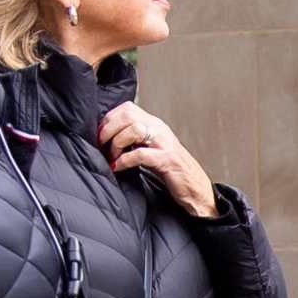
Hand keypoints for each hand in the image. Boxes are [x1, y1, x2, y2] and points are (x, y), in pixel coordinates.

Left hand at [99, 101, 215, 216]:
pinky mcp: (167, 160)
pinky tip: (118, 168)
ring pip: (134, 129)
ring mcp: (165, 143)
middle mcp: (160, 129)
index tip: (101, 136)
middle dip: (108, 130)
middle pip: (128, 115)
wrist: (196, 190)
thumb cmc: (172, 172)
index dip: (109, 120)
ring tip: (112, 158)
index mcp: (155, 125)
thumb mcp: (151, 149)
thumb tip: (108, 138)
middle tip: (102, 146)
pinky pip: (140, 154)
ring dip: (116, 144)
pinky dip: (124, 161)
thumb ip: (135, 140)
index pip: (127, 108)